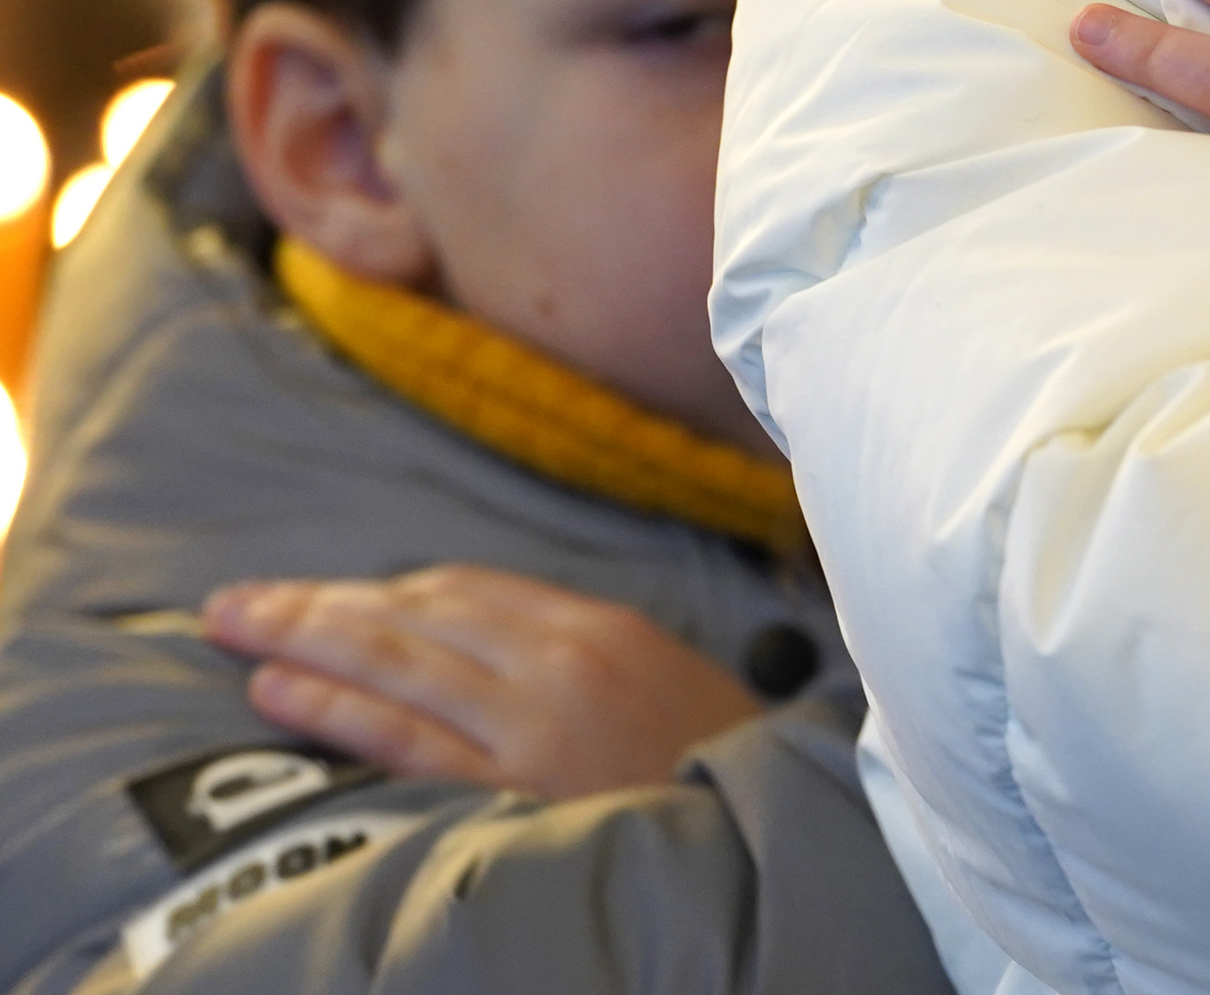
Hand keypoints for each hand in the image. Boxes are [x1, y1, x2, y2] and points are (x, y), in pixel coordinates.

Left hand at [201, 566, 756, 798]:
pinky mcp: (512, 787)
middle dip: (317, 604)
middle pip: (414, 617)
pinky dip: (336, 709)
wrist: (765, 828)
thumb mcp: (659, 679)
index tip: (322, 596)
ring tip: (235, 629)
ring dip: (304, 641)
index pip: (464, 591)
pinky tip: (278, 691)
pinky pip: (406, 739)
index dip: (381, 591)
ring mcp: (530, 723)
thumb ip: (577, 656)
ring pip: (396, 665)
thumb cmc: (712, 761)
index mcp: (597, 628)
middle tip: (236, 600)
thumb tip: (486, 646)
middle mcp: (557, 661)